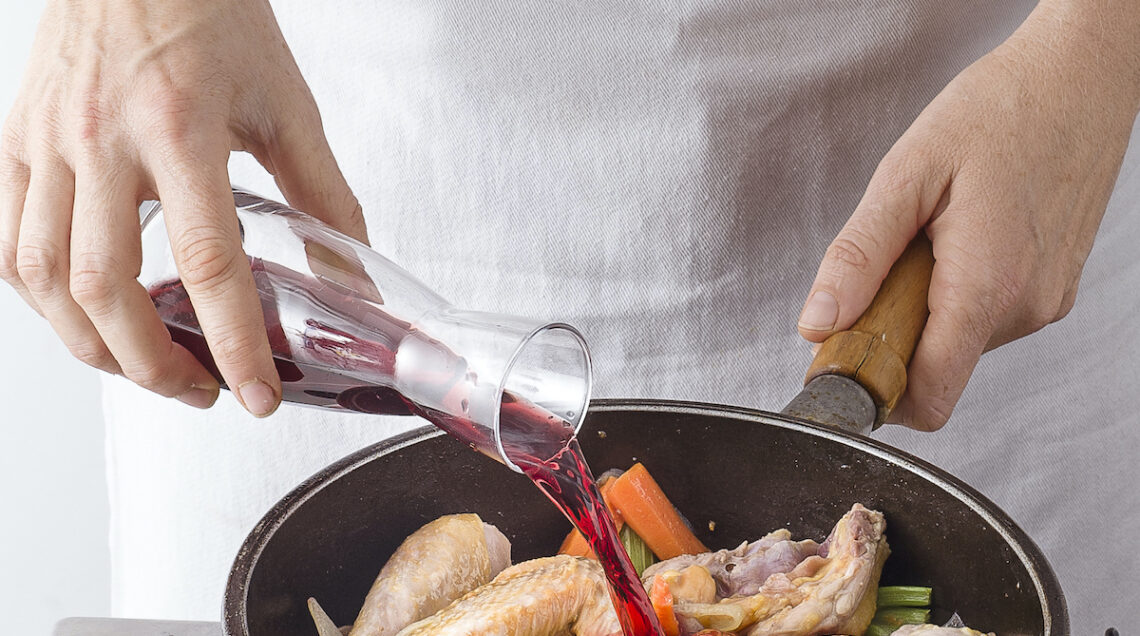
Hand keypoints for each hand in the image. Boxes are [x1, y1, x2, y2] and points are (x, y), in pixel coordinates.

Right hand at [0, 0, 364, 414]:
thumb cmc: (211, 13)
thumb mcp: (285, 102)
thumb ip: (324, 193)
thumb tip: (351, 272)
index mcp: (182, 127)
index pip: (209, 263)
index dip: (234, 343)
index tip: (256, 394)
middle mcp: (103, 139)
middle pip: (107, 287)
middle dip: (155, 365)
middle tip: (203, 390)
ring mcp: (48, 141)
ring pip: (43, 276)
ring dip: (94, 345)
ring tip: (148, 368)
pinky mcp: (17, 140)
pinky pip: (7, 241)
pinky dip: (41, 298)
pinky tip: (83, 317)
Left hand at [797, 1, 1139, 430]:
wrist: (1077, 78)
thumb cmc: (997, 112)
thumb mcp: (906, 176)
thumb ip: (858, 258)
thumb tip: (817, 325)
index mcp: (986, 287)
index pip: (927, 398)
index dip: (873, 390)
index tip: (841, 356)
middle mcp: (1026, 308)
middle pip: (934, 368)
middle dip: (893, 332)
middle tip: (887, 262)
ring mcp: (1047, 303)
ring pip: (958, 342)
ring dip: (925, 307)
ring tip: (932, 235)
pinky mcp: (1054, 291)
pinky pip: (986, 316)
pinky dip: (955, 291)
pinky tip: (960, 235)